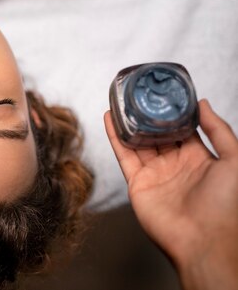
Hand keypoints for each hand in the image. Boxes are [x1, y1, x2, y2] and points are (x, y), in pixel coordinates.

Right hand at [105, 99, 237, 289]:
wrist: (202, 241)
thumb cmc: (225, 206)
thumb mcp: (234, 161)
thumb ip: (219, 130)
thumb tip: (203, 103)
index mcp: (200, 159)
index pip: (183, 129)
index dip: (173, 112)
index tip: (164, 94)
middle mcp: (176, 165)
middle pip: (158, 134)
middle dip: (148, 115)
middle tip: (138, 95)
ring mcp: (155, 173)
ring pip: (138, 141)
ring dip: (129, 122)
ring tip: (120, 101)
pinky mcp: (137, 183)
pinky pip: (124, 155)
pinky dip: (115, 136)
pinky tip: (110, 119)